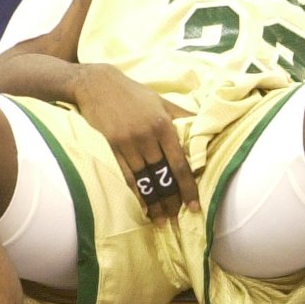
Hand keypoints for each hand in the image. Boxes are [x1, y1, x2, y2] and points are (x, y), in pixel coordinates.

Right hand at [71, 64, 199, 222]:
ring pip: (144, 180)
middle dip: (170, 200)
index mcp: (163, 125)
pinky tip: (142, 206)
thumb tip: (206, 129)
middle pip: (162, 176)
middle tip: (176, 218)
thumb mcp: (162, 101)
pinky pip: (125, 176)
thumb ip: (183, 117)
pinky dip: (135, 193)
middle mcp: (146, 136)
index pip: (180, 164)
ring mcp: (127, 143)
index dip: (188, 188)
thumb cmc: (134, 94)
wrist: (97, 84)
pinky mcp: (111, 147)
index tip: (194, 206)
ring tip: (160, 219)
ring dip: (153, 202)